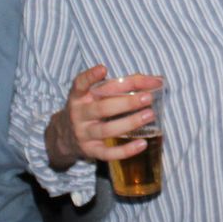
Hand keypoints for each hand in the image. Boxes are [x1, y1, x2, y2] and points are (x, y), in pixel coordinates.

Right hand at [44, 65, 162, 169]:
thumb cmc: (90, 108)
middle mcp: (79, 114)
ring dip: (130, 122)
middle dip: (126, 103)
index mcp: (79, 96)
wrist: (65, 136)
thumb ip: (120, 86)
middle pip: (102, 108)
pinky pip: (108, 153)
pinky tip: (142, 143)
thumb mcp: (95, 95)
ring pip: (107, 130)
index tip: (103, 69)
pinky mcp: (90, 150)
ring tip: (149, 115)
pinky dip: (126, 150)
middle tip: (147, 98)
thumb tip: (157, 80)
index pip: (81, 84)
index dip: (91, 76)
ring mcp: (84, 133)